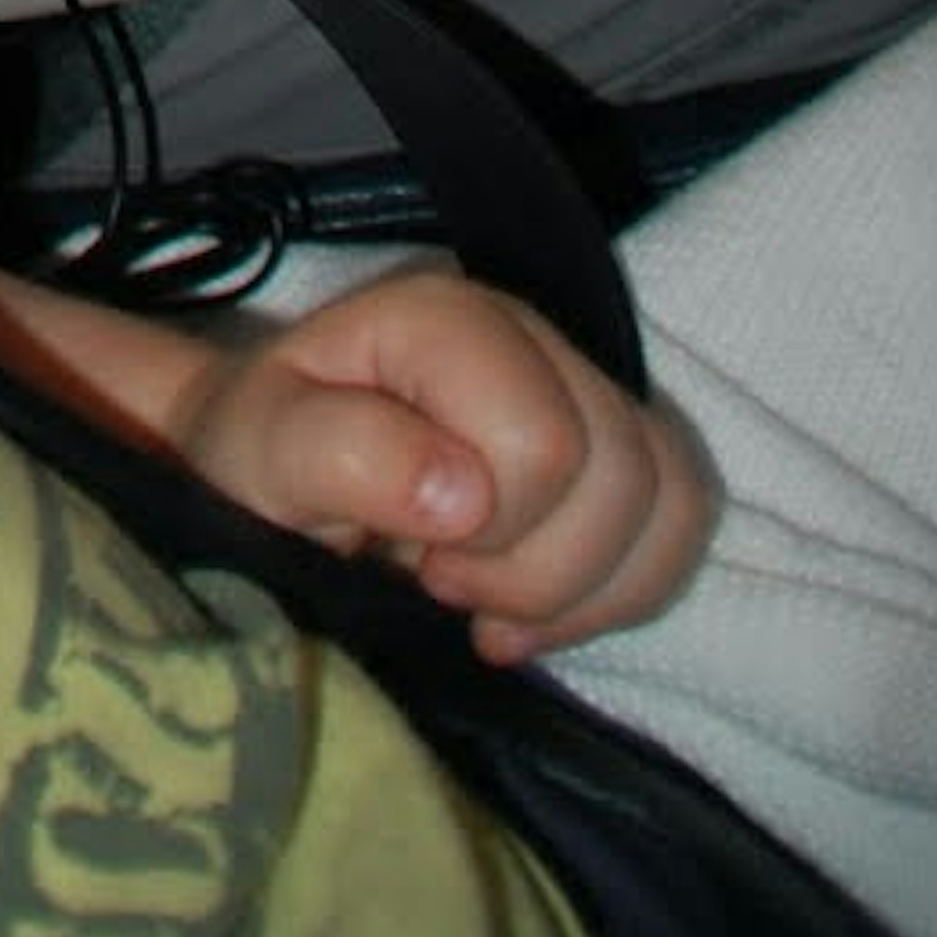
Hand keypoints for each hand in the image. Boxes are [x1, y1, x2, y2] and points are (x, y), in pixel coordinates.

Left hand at [181, 266, 713, 663]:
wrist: (265, 464)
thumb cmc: (256, 458)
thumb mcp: (255, 456)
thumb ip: (340, 455)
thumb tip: (463, 495)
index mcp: (441, 322)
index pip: (544, 444)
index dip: (494, 534)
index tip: (417, 560)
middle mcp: (527, 334)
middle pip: (622, 476)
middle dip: (538, 572)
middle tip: (443, 582)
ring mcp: (577, 383)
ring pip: (669, 500)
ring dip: (585, 589)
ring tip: (488, 604)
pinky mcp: (609, 446)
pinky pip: (681, 522)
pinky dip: (623, 591)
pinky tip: (534, 614)